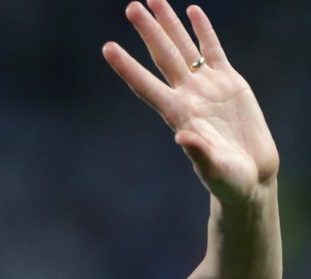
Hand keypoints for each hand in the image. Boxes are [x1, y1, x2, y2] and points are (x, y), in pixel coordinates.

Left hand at [102, 0, 278, 205]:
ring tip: (153, 0)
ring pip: (183, 48)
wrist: (250, 177)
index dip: (127, 67)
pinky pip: (213, 50)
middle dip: (147, 31)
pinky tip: (192, 11)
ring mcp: (207, 86)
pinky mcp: (229, 82)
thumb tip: (182, 137)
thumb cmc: (228, 180)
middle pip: (162, 56)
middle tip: (130, 6)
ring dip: (168, 24)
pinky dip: (203, 31)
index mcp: (177, 114)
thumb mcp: (214, 169)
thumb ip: (199, 153)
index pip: (145, 84)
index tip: (108, 48)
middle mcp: (187, 95)